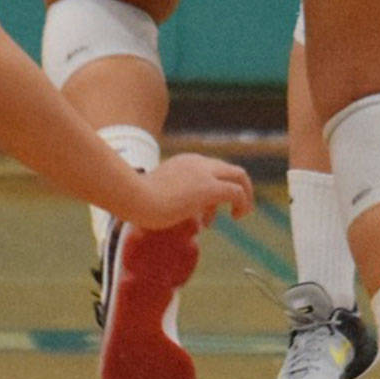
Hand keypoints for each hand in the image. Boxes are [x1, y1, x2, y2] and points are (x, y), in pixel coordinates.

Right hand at [128, 152, 253, 230]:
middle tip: (236, 210)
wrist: (135, 198)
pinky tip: (238, 216)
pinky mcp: (209, 188)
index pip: (211, 169)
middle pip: (230, 169)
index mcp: (185, 162)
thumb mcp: (155, 192)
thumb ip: (166, 195)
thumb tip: (163, 208)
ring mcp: (204, 174)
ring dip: (244, 196)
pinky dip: (243, 203)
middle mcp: (197, 162)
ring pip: (239, 176)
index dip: (216, 189)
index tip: (208, 213)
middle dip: (238, 189)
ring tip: (239, 215)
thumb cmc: (137, 199)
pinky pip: (236, 192)